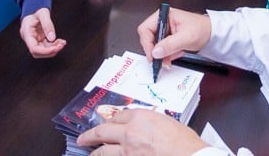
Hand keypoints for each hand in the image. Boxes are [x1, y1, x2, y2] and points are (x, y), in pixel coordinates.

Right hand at [19, 8, 66, 57]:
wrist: (35, 8)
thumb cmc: (36, 9)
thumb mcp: (43, 13)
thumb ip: (47, 25)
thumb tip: (52, 39)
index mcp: (26, 32)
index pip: (33, 48)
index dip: (45, 51)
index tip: (56, 48)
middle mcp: (29, 38)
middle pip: (38, 52)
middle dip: (50, 51)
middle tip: (61, 45)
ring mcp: (34, 40)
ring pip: (43, 51)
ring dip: (54, 49)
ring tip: (62, 42)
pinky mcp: (39, 40)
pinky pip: (46, 47)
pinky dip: (54, 46)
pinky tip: (60, 42)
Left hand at [77, 108, 207, 154]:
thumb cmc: (185, 143)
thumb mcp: (167, 123)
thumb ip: (151, 123)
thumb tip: (143, 128)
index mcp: (141, 117)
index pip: (118, 116)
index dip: (110, 120)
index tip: (106, 123)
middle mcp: (130, 132)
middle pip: (103, 131)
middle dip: (90, 135)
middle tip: (82, 138)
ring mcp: (128, 151)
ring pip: (103, 152)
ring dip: (95, 152)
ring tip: (90, 153)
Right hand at [136, 7, 210, 65]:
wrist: (213, 34)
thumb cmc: (202, 29)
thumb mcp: (186, 37)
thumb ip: (170, 45)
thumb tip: (155, 52)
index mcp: (164, 15)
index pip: (146, 29)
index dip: (147, 43)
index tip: (152, 56)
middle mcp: (162, 22)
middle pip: (149, 39)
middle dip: (157, 51)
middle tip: (162, 61)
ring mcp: (165, 31)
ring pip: (155, 47)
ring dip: (164, 55)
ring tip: (177, 54)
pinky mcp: (168, 39)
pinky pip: (163, 50)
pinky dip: (169, 55)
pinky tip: (179, 53)